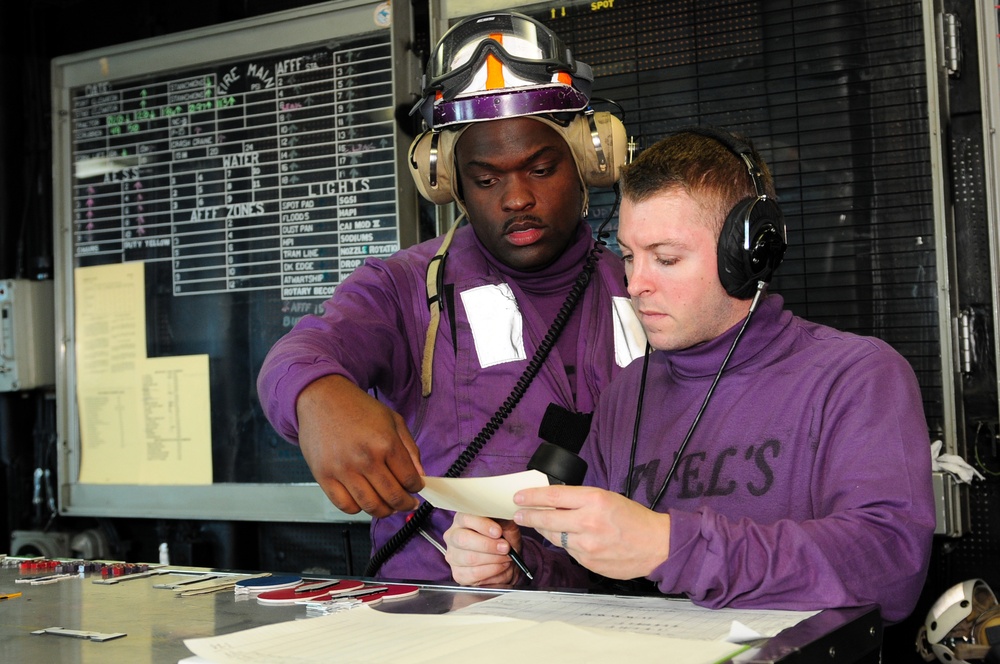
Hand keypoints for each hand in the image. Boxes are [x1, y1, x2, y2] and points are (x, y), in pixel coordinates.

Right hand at [296, 375, 423, 516]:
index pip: (409, 479)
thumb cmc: (357, 408)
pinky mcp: (324, 476)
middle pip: (393, 497)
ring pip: (371, 506)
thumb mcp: (392, 420)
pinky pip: (345, 506)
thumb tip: (420, 476)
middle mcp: (365, 459)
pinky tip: (364, 500)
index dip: (417, 488)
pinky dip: (358, 509)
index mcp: (385, 443)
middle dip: (405, 504)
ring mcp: (343, 470)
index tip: (416, 488)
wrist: (322, 398)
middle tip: (407, 503)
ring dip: (385, 511)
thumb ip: (410, 449)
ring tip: (389, 506)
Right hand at [444, 513, 521, 586]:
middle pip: (463, 539)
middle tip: (505, 548)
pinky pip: (474, 573)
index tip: (498, 531)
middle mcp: (453, 536)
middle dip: (487, 545)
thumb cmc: (503, 540)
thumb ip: (503, 522)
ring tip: (506, 557)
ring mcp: (453, 556)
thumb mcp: (507, 527)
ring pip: (470, 558)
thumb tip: (503, 520)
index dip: (482, 525)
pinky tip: (500, 566)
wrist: (506, 562)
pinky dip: (492, 570)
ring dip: (494, 559)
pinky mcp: (458, 574)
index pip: (465, 518)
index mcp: (462, 519)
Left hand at [513, 485, 670, 580]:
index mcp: (594, 500)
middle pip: (547, 518)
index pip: (554, 496)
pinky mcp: (588, 562)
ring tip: (536, 524)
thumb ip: (580, 499)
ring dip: (542, 529)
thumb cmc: (634, 519)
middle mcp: (588, 522)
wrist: (656, 545)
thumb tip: (553, 500)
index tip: (520, 496)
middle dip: (528, 515)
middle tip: (518, 513)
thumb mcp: (607, 497)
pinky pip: (568, 550)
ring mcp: (587, 545)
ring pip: (554, 536)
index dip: (532, 496)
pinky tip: (563, 537)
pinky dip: (563, 543)